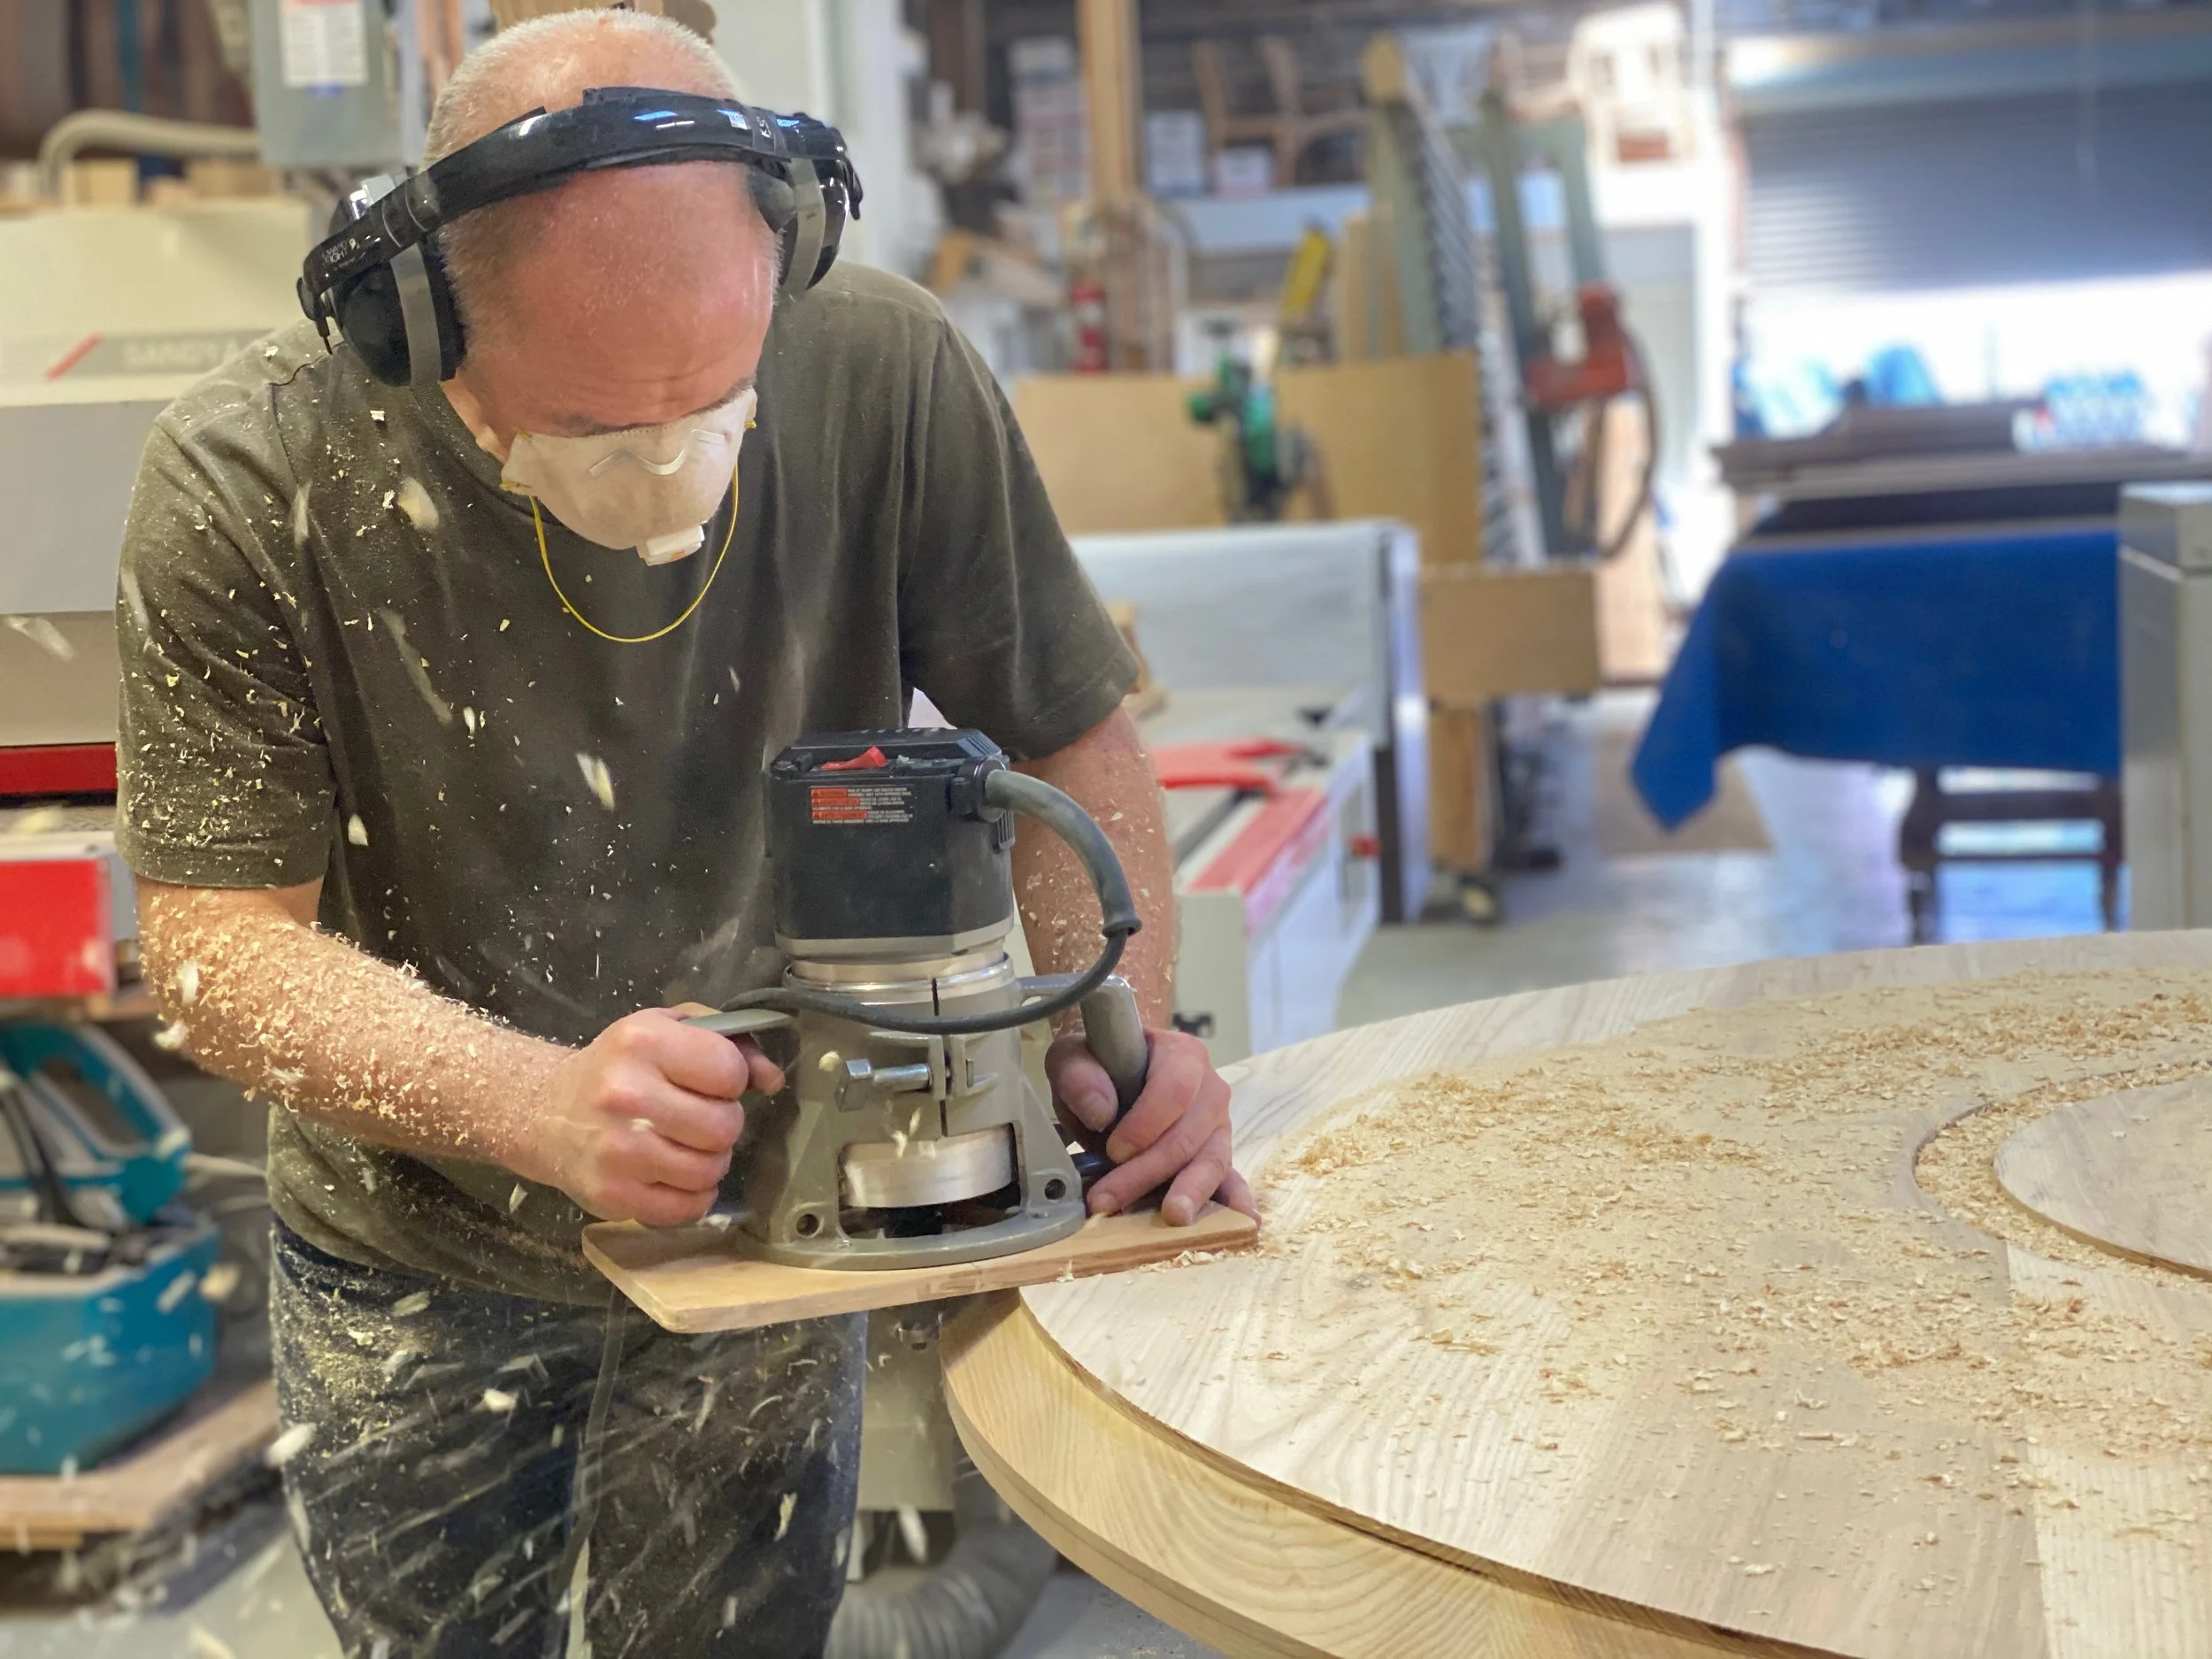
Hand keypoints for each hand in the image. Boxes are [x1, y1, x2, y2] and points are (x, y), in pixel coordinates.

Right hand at [519, 1007, 782, 1226]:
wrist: (545, 1112)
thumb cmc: (619, 1066)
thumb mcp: (668, 1029)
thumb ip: (730, 1042)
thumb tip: (772, 1080)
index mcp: (644, 1041)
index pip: (728, 1071)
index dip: (731, 1080)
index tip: (711, 1083)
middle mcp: (626, 1093)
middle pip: (724, 1126)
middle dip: (723, 1124)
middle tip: (700, 1120)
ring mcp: (617, 1149)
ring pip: (709, 1170)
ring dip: (710, 1162)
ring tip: (686, 1147)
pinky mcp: (612, 1194)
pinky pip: (687, 1208)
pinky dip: (692, 1196)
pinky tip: (674, 1176)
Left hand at [1047, 1026, 1256, 1226]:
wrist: (1115, 1074)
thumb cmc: (1101, 1065)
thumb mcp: (1074, 1057)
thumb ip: (1079, 1075)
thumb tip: (1101, 1112)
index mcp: (1182, 1056)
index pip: (1174, 1090)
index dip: (1145, 1124)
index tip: (1112, 1150)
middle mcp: (1210, 1090)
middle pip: (1188, 1135)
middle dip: (1147, 1171)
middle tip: (1108, 1199)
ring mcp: (1218, 1127)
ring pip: (1212, 1161)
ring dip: (1190, 1191)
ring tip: (1174, 1216)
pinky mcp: (1216, 1157)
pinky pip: (1229, 1179)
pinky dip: (1234, 1201)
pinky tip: (1243, 1222)